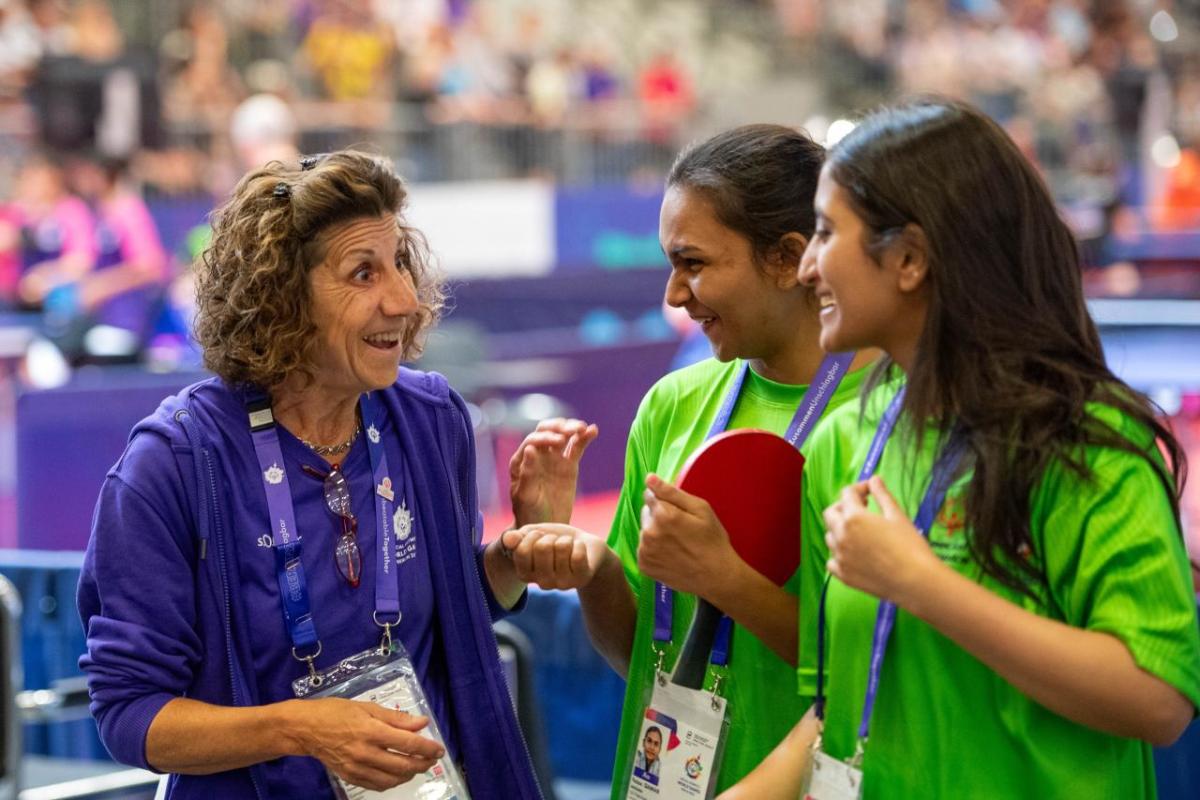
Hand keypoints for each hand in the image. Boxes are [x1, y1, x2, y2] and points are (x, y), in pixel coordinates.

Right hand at [292, 697, 443, 791]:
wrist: (306, 728)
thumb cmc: (336, 711)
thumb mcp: (367, 707)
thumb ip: (396, 718)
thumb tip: (422, 723)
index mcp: (371, 730)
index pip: (407, 743)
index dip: (427, 748)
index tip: (439, 749)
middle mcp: (365, 752)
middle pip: (402, 765)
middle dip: (422, 764)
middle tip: (432, 759)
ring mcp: (356, 768)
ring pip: (391, 780)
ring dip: (409, 775)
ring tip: (417, 766)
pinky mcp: (350, 777)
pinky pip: (376, 786)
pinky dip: (391, 782)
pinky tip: (397, 774)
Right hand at [500, 522, 610, 589]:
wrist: (582, 544)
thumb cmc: (552, 540)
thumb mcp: (531, 535)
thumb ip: (516, 537)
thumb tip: (508, 539)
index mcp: (525, 574)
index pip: (521, 551)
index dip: (532, 536)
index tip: (539, 537)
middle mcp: (542, 583)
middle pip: (542, 548)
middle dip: (551, 537)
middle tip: (555, 543)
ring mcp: (562, 584)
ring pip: (562, 547)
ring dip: (566, 540)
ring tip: (567, 547)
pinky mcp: (581, 579)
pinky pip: (578, 554)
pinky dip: (579, 545)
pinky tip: (579, 550)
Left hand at [509, 418, 598, 526]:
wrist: (545, 527)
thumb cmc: (529, 513)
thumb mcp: (526, 496)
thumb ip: (527, 473)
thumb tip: (531, 449)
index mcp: (522, 460)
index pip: (533, 441)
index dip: (545, 438)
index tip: (558, 442)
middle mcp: (537, 455)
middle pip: (547, 431)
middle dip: (558, 427)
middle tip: (571, 430)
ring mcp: (554, 458)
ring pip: (563, 436)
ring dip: (572, 428)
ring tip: (582, 428)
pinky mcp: (569, 464)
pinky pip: (576, 448)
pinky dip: (584, 438)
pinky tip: (593, 431)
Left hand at [637, 474, 737, 598]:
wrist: (717, 576)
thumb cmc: (712, 540)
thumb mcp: (700, 509)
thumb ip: (671, 492)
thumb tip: (649, 478)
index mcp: (662, 515)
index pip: (649, 495)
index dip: (665, 501)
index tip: (679, 511)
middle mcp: (648, 533)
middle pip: (646, 513)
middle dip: (659, 516)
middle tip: (681, 528)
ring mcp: (644, 551)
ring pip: (645, 531)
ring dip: (656, 533)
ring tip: (678, 544)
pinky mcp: (644, 566)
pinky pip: (644, 549)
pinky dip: (654, 550)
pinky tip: (672, 555)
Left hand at [822, 475, 942, 605]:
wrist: (915, 581)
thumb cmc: (910, 546)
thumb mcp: (897, 515)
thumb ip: (882, 495)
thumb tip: (874, 479)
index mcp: (853, 517)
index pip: (847, 493)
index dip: (860, 488)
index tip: (870, 492)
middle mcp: (840, 535)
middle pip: (831, 513)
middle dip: (844, 507)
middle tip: (862, 509)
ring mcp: (839, 557)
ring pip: (830, 536)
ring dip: (840, 530)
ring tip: (860, 532)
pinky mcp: (843, 575)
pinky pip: (832, 560)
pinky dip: (839, 554)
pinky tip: (854, 554)